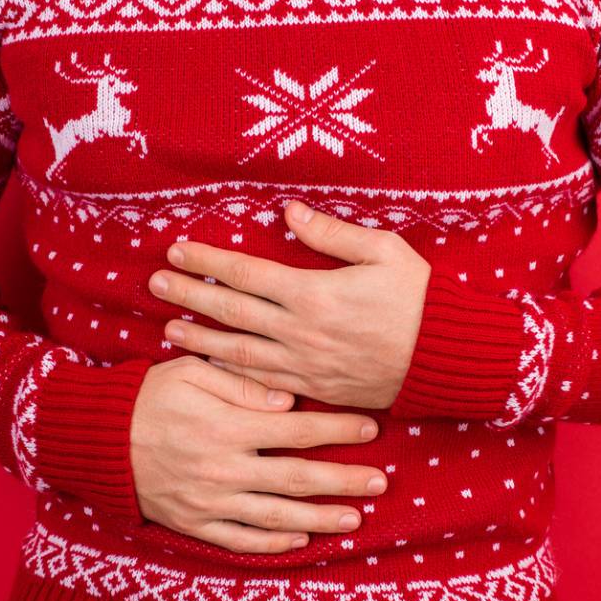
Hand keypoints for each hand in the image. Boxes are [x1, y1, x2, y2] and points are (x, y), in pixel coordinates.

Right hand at [129, 355, 389, 553]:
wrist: (97, 441)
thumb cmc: (148, 398)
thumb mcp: (191, 374)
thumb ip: (242, 385)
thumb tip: (289, 400)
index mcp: (228, 426)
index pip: (297, 429)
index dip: (337, 428)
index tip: (370, 427)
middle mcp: (225, 468)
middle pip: (298, 477)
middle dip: (344, 479)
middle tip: (381, 482)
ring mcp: (211, 501)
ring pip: (278, 515)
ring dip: (321, 517)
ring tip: (355, 518)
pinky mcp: (195, 524)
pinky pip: (242, 540)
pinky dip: (274, 542)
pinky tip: (302, 540)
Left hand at [147, 200, 431, 408]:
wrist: (445, 358)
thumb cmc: (419, 299)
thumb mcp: (383, 251)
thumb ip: (331, 234)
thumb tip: (289, 211)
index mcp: (312, 293)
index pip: (245, 273)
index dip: (207, 261)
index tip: (177, 249)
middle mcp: (299, 332)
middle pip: (231, 312)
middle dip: (189, 296)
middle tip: (155, 283)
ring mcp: (304, 365)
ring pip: (238, 354)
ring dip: (200, 341)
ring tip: (168, 331)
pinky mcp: (315, 388)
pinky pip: (263, 383)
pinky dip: (232, 375)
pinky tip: (212, 369)